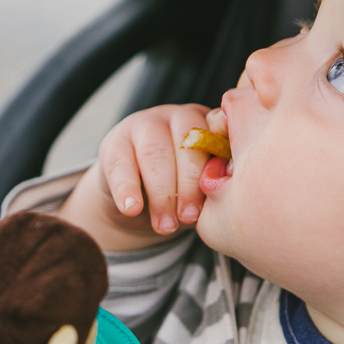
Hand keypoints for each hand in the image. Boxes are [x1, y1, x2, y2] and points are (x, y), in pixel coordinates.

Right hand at [57, 104, 224, 249]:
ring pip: (155, 153)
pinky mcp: (114, 142)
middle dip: (189, 186)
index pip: (218, 137)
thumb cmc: (184, 191)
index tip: (219, 198)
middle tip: (189, 218)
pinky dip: (126, 189)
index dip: (217, 168)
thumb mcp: (205, 186)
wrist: (138, 198)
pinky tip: (131, 209)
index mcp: (210, 124)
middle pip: (186, 144)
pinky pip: (121, 165)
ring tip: (165, 226)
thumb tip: (228, 193)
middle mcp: (178, 116)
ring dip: (161, 194)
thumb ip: (218, 181)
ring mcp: (144, 124)